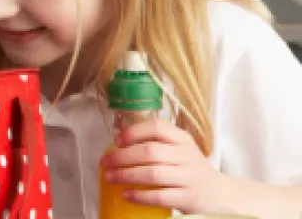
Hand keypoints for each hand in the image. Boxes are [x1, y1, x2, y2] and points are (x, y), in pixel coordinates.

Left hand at [100, 118, 231, 213]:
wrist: (219, 194)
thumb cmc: (188, 168)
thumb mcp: (178, 149)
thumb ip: (155, 142)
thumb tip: (119, 140)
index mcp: (182, 139)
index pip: (156, 126)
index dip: (134, 132)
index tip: (117, 140)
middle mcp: (186, 155)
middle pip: (150, 152)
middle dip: (122, 157)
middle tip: (105, 162)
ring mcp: (188, 177)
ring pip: (153, 174)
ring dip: (126, 175)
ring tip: (110, 177)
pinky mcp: (188, 198)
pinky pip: (160, 196)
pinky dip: (140, 196)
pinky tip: (127, 194)